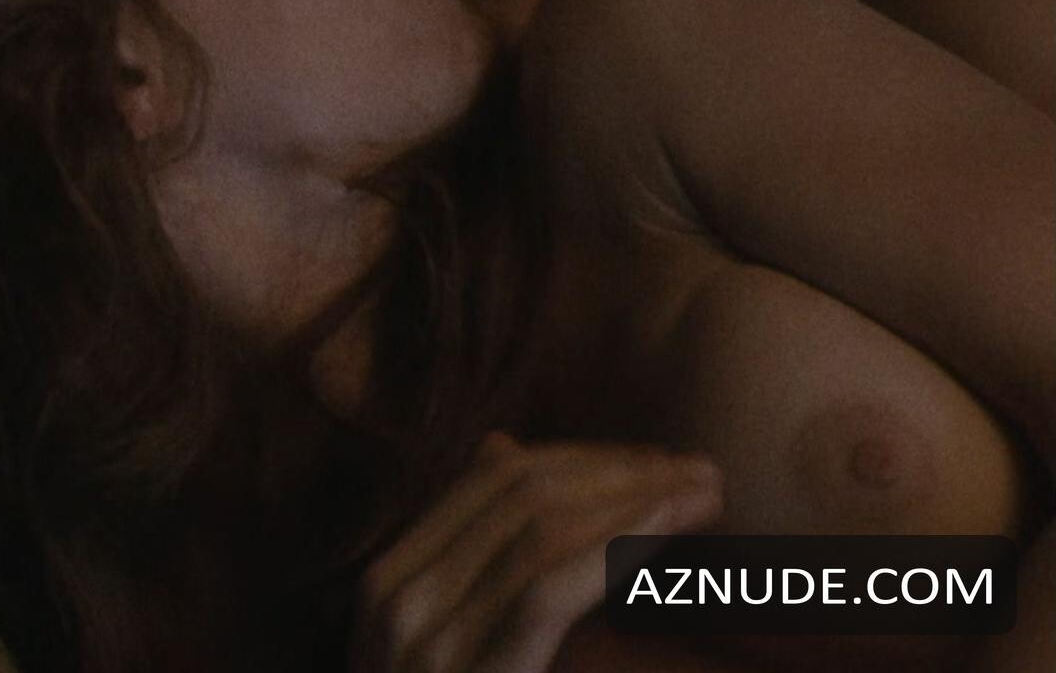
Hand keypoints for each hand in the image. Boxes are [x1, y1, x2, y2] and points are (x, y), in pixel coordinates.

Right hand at [350, 432, 723, 672]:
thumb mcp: (453, 637)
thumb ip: (478, 558)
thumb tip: (502, 448)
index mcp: (393, 578)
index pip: (494, 479)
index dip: (587, 460)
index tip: (661, 465)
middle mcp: (397, 594)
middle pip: (520, 491)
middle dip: (620, 472)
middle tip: (703, 474)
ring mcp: (424, 636)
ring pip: (539, 527)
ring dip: (634, 500)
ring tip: (705, 497)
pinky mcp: (471, 672)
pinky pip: (546, 586)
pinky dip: (618, 547)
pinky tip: (671, 534)